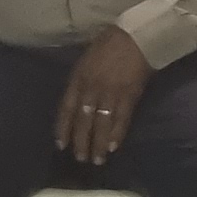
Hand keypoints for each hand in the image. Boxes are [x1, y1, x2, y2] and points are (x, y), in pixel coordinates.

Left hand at [54, 25, 152, 163]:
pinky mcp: (129, 95)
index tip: (60, 145)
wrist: (136, 36)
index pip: (66, 108)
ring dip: (99, 144)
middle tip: (80, 158)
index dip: (63, 128)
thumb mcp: (86, 60)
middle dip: (81, 142)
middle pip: (83, 120)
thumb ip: (81, 80)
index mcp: (78, 77)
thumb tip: (78, 100)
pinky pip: (121, 119)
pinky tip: (114, 147)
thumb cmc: (110, 44)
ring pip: (101, 124)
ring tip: (98, 160)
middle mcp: (91, 88)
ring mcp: (110, 92)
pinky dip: (117, 134)